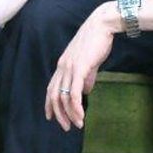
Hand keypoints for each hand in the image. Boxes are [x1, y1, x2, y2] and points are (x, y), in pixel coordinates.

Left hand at [46, 3, 118, 130]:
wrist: (102, 25)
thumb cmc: (97, 41)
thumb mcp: (89, 62)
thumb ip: (86, 77)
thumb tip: (85, 91)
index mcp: (62, 65)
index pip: (51, 88)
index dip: (49, 104)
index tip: (51, 117)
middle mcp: (62, 67)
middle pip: (54, 95)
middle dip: (59, 114)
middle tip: (66, 127)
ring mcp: (69, 67)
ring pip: (63, 96)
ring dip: (70, 113)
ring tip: (78, 124)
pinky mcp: (79, 68)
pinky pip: (73, 92)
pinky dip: (76, 106)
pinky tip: (81, 115)